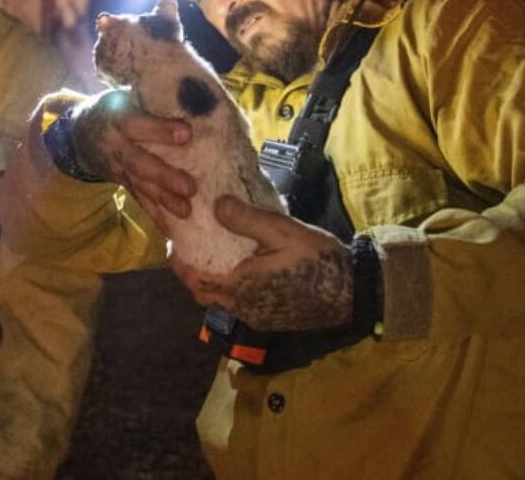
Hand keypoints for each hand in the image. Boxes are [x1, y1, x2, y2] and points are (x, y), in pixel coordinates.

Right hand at [69, 90, 195, 227]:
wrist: (79, 134)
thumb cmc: (114, 108)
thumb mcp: (124, 95)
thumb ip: (151, 98)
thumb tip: (193, 94)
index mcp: (116, 117)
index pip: (138, 124)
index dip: (160, 130)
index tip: (187, 134)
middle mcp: (115, 146)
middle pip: (139, 162)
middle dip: (164, 176)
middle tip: (190, 187)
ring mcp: (117, 168)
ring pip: (140, 185)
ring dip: (163, 200)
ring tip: (186, 210)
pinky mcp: (122, 184)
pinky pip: (139, 200)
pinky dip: (155, 216)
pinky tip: (172, 229)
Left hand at [173, 195, 353, 330]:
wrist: (352, 293)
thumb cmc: (317, 260)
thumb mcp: (282, 231)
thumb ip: (247, 219)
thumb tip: (215, 205)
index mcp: (240, 286)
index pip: (195, 280)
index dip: (179, 264)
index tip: (173, 244)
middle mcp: (243, 308)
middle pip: (204, 294)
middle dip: (192, 274)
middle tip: (189, 250)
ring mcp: (257, 317)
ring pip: (222, 301)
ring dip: (212, 283)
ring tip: (212, 257)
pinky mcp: (271, 319)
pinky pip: (240, 306)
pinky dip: (231, 289)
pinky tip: (241, 270)